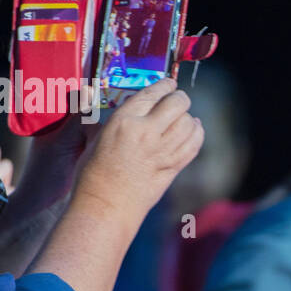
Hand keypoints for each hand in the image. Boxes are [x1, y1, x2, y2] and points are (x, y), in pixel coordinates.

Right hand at [70, 78, 203, 226]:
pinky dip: (197, 134)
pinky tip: (194, 130)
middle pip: (178, 103)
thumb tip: (111, 104)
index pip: (152, 92)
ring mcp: (162, 151)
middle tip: (178, 99)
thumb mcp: (93, 139)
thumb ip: (108, 120)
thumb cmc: (93, 174)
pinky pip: (194, 144)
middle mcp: (147, 133)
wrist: (105, 206)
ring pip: (189, 123)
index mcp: (124, 121)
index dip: (165, 84)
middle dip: (180, 98)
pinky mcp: (172, 168)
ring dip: (189, 117)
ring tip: (185, 116)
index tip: (169, 83)